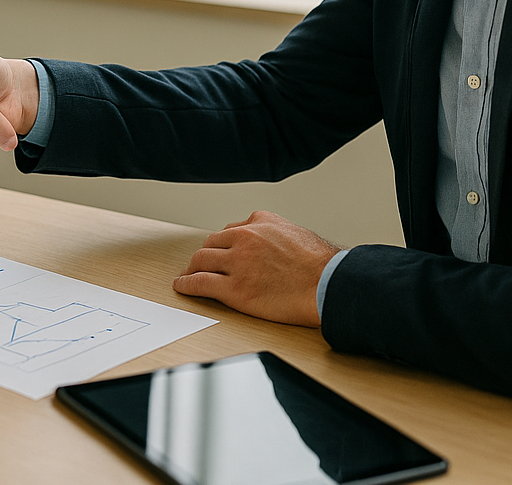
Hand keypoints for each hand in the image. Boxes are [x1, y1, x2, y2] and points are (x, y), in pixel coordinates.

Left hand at [172, 211, 340, 327]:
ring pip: (201, 261)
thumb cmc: (321, 264)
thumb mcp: (295, 233)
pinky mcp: (234, 288)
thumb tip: (267, 241)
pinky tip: (183, 286)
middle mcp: (244, 238)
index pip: (230, 231)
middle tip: (200, 264)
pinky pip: (200, 283)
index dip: (222, 245)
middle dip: (205, 255)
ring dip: (192, 268)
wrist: (329, 284)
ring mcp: (237, 263)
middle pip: (211, 244)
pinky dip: (187, 284)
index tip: (219, 252)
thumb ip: (274, 233)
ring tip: (188, 274)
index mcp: (259, 222)